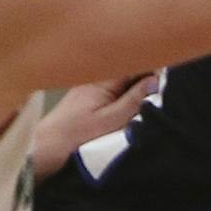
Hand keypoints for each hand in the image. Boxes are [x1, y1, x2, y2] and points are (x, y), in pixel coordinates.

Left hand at [29, 72, 157, 176]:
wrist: (44, 149)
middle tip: (161, 91)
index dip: (153, 67)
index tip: (167, 79)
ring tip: (150, 98)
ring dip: (135, 85)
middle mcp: (96, 77)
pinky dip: (124, 93)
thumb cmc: (76, 137)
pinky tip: (130, 105)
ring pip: (121, 78)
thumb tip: (155, 81)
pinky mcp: (86, 97)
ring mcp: (90, 86)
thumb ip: (134, 100)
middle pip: (128, 68)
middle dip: (146, 76)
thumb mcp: (111, 121)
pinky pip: (112, 88)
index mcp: (102, 79)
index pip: (134, 62)